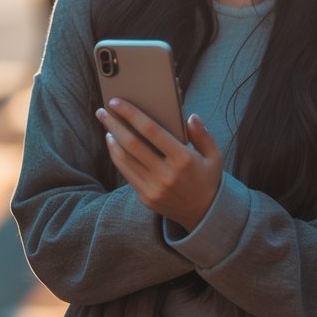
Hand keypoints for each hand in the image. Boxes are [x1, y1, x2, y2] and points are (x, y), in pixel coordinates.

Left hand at [98, 99, 222, 232]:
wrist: (204, 214)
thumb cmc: (208, 179)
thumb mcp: (214, 156)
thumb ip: (202, 135)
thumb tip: (190, 117)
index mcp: (183, 159)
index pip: (151, 130)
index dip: (131, 114)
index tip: (117, 102)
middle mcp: (166, 174)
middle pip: (132, 144)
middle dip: (114, 124)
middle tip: (102, 111)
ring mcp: (153, 188)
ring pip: (124, 159)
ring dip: (112, 140)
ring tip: (106, 125)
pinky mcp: (145, 197)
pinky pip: (126, 172)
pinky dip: (117, 156)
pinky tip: (114, 144)